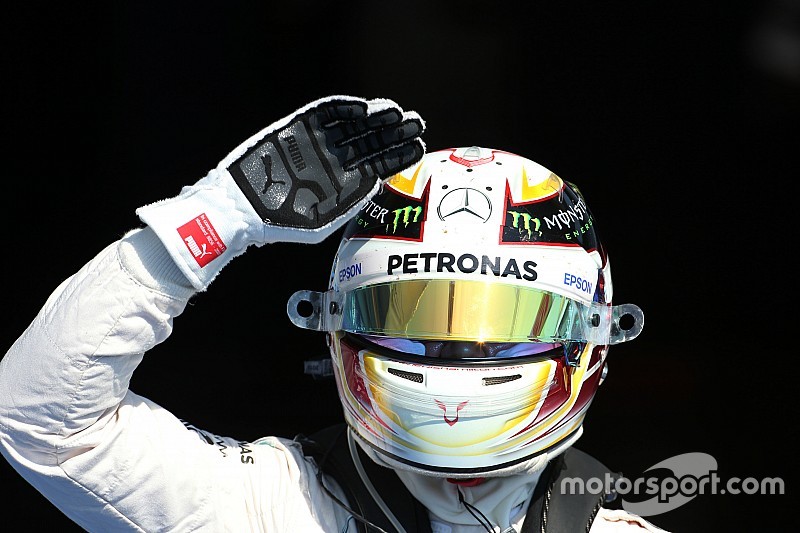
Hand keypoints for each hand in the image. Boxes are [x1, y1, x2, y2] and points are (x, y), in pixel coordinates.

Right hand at [136, 96, 424, 289]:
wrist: (240, 209)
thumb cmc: (280, 222)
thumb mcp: (322, 220)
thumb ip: (351, 202)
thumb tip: (378, 182)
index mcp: (344, 181)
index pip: (379, 163)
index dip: (399, 154)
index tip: (418, 147)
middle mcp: (334, 159)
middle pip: (372, 140)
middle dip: (396, 132)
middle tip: (418, 122)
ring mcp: (318, 141)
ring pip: (354, 124)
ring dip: (377, 117)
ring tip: (397, 114)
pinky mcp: (298, 126)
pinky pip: (326, 113)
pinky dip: (345, 109)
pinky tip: (365, 109)